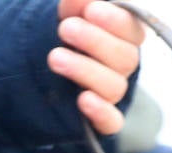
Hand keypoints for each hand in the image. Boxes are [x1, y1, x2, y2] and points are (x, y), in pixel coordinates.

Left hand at [49, 0, 144, 133]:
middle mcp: (122, 66)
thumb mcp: (69, 14)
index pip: (131, 29)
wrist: (40, 71)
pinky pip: (112, 122)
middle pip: (124, 58)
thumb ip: (77, 3)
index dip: (115, 20)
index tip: (90, 10)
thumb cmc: (63, 37)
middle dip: (95, 42)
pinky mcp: (101, 119)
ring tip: (55, 57)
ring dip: (86, 71)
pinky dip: (101, 112)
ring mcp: (111, 94)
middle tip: (65, 29)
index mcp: (122, 37)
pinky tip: (83, 100)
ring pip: (114, 87)